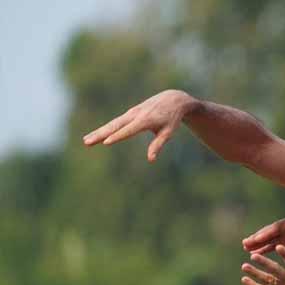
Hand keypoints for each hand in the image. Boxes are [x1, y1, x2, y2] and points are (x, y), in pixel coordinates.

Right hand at [82, 89, 197, 161]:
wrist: (173, 99)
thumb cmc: (172, 119)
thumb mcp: (168, 132)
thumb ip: (158, 145)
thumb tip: (150, 159)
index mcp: (146, 120)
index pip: (129, 130)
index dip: (118, 136)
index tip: (106, 142)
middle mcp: (136, 115)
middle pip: (115, 126)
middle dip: (100, 134)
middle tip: (87, 142)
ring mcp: (131, 113)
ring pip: (112, 124)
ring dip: (99, 132)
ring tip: (86, 141)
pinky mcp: (130, 113)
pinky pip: (116, 122)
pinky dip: (105, 128)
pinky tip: (96, 135)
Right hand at [242, 214, 284, 254]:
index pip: (278, 227)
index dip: (267, 233)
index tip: (256, 239)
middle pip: (271, 231)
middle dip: (258, 237)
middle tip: (245, 243)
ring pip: (271, 238)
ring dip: (259, 243)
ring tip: (246, 248)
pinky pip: (275, 245)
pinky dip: (265, 249)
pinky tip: (256, 254)